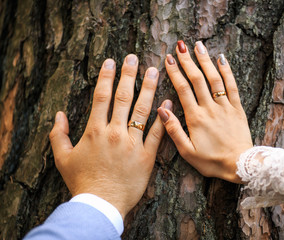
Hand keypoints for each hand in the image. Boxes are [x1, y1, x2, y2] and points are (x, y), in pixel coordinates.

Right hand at [49, 56, 170, 218]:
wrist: (101, 204)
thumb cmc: (82, 181)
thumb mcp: (62, 158)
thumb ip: (57, 135)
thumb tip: (58, 114)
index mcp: (95, 131)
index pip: (102, 96)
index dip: (107, 77)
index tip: (112, 62)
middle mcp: (115, 132)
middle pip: (123, 97)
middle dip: (129, 75)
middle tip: (135, 58)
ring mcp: (133, 143)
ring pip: (142, 110)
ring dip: (148, 88)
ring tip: (154, 71)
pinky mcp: (147, 155)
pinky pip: (157, 132)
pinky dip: (163, 117)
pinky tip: (169, 102)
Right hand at [157, 41, 252, 182]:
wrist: (240, 164)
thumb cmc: (212, 160)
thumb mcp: (187, 151)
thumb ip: (174, 130)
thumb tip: (162, 109)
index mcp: (195, 118)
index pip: (182, 89)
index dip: (175, 72)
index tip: (169, 59)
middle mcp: (210, 108)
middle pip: (197, 79)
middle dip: (188, 61)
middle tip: (180, 46)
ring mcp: (225, 106)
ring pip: (214, 79)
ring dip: (205, 61)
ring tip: (198, 46)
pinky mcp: (237, 108)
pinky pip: (231, 86)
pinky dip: (227, 71)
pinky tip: (221, 59)